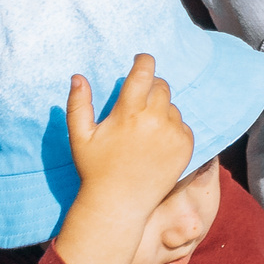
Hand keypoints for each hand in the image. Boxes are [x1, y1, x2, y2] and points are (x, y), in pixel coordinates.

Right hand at [52, 54, 195, 263]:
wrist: (120, 204)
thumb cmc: (96, 169)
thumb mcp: (80, 137)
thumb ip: (78, 104)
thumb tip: (78, 76)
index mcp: (129, 112)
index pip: (144, 72)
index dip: (144, 61)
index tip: (141, 60)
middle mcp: (155, 119)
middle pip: (161, 85)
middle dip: (150, 87)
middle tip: (137, 103)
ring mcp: (173, 133)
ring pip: (171, 105)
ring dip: (160, 109)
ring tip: (142, 131)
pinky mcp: (186, 146)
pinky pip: (182, 125)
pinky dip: (171, 127)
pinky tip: (155, 143)